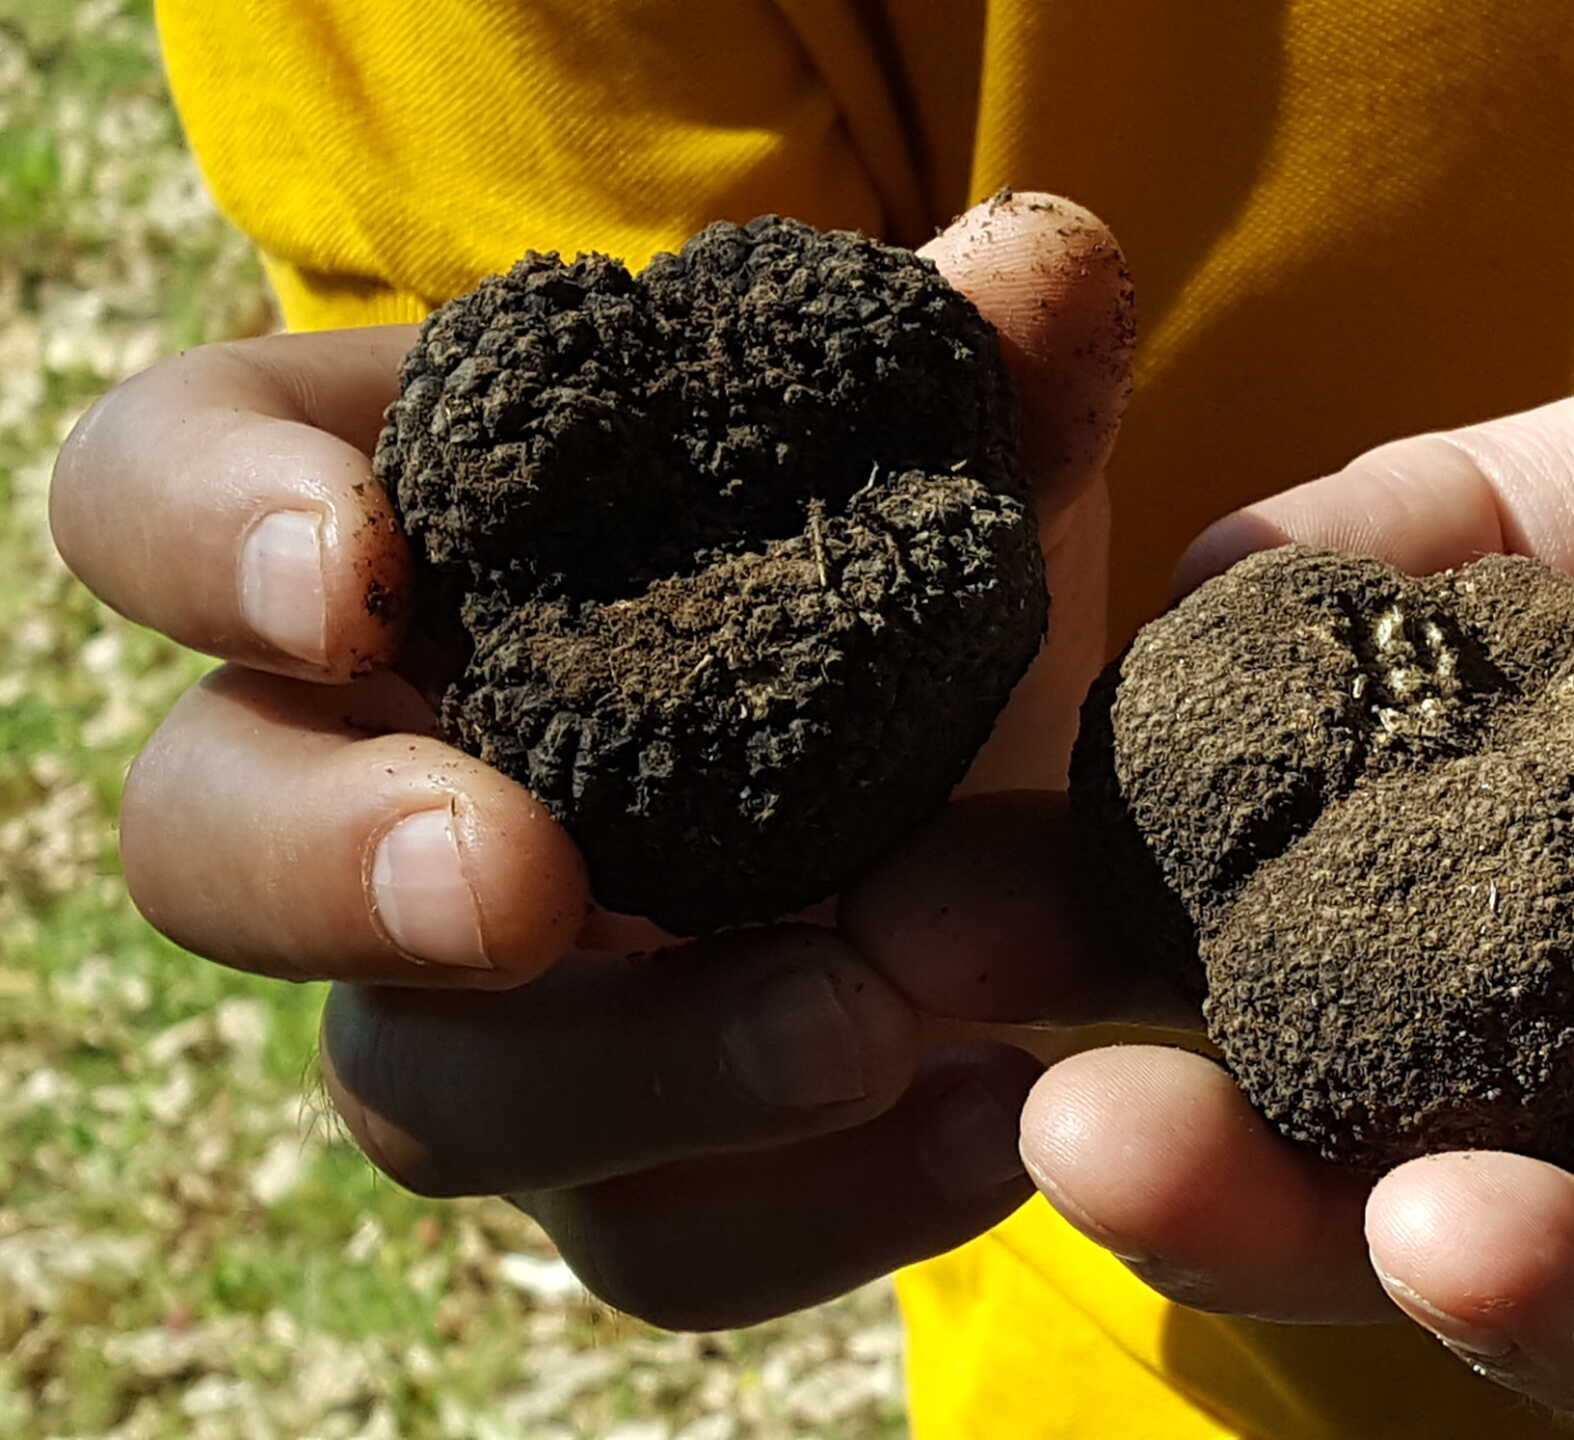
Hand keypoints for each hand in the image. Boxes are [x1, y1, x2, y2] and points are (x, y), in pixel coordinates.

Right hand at [50, 192, 1140, 1327]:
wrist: (1031, 821)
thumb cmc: (921, 597)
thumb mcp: (969, 478)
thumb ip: (988, 379)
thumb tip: (1045, 269)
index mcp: (406, 548)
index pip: (159, 499)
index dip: (208, 532)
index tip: (356, 566)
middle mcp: (374, 785)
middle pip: (202, 844)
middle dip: (333, 864)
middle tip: (522, 876)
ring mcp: (480, 1009)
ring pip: (429, 1092)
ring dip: (639, 1065)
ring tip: (872, 1018)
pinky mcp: (619, 1166)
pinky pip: (650, 1240)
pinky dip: (819, 1205)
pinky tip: (989, 1122)